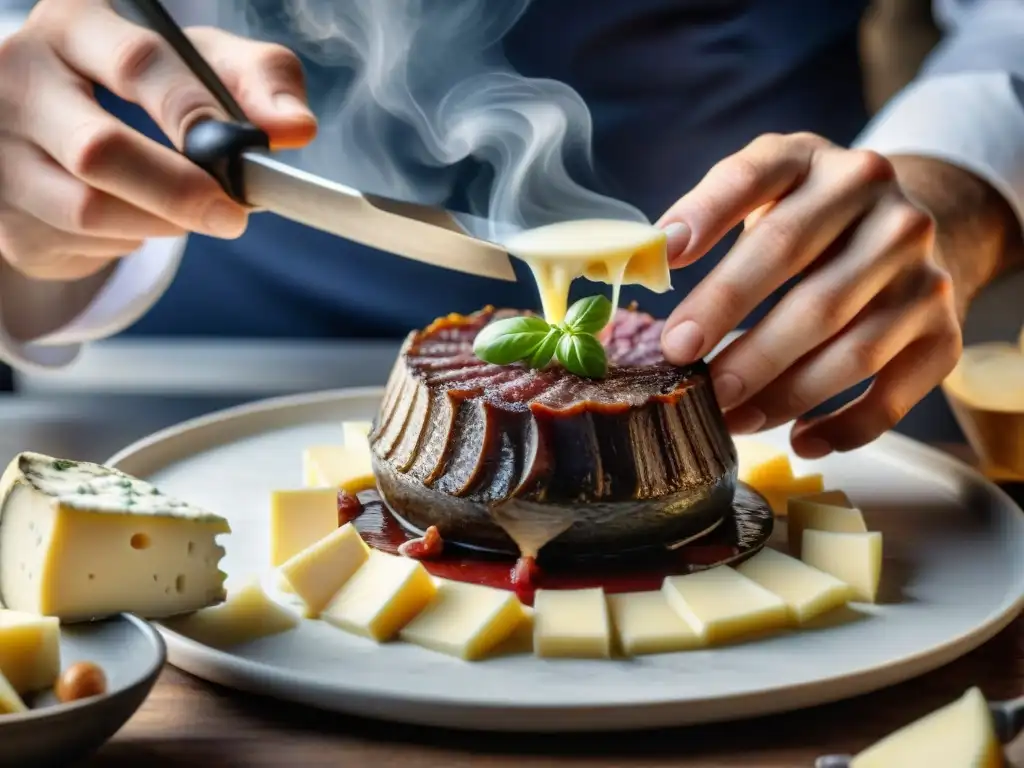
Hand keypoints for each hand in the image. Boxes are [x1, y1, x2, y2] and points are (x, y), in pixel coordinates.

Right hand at [0, 0, 317, 283]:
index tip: (243, 151)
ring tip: (189, 211)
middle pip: (101, 150)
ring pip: (88, 210)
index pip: (139, 62)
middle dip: (181, 192)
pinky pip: (76, 243)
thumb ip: (259, 81)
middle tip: (232, 214)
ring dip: (158, 224)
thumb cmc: (146, 82)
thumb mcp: (203, 63)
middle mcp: (18, 76)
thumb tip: (296, 129)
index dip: (194, 111)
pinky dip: (126, 241)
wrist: (61, 125)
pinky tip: (133, 216)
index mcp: (75, 23)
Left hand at [658, 132, 966, 457]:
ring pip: (849, 345)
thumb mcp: (765, 190)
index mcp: (821, 165)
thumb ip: (708, 212)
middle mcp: (885, 213)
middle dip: (732, 319)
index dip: (707, 215)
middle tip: (681, 360)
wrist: (905, 233)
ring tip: (728, 414)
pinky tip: (800, 439)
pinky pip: (895, 391)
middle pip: (801, 273)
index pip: (756, 179)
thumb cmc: (808, 218)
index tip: (663, 255)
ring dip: (780, 390)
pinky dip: (847, 425)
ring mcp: (922, 274)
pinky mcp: (943, 331)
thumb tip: (646, 259)